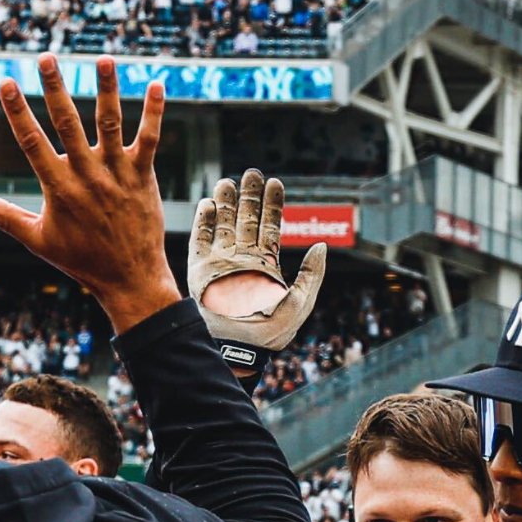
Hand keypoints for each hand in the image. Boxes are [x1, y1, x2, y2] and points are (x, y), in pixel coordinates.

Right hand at [0, 54, 176, 329]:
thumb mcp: (37, 239)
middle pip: (68, 123)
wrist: (129, 279)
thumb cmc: (80, 259)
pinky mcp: (143, 176)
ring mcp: (117, 173)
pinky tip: (157, 84)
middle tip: (46, 57)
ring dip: (107, 89)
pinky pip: (150, 138)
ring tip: (104, 59)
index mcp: (58, 187)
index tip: (6, 82)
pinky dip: (154, 112)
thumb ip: (4, 215)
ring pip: (110, 123)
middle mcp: (87, 175)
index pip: (31, 141)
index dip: (17, 111)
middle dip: (55, 88)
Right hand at [188, 173, 328, 351]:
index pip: (270, 228)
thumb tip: (321, 245)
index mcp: (265, 265)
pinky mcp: (200, 270)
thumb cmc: (270, 332)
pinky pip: (201, 240)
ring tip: (227, 182)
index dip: (273, 205)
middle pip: (246, 220)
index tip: (275, 182)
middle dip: (249, 197)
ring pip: (223, 225)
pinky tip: (208, 204)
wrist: (237, 347)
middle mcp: (242, 260)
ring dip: (225, 203)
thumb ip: (311, 274)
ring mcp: (220, 263)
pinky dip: (204, 222)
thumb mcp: (300, 303)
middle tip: (251, 173)